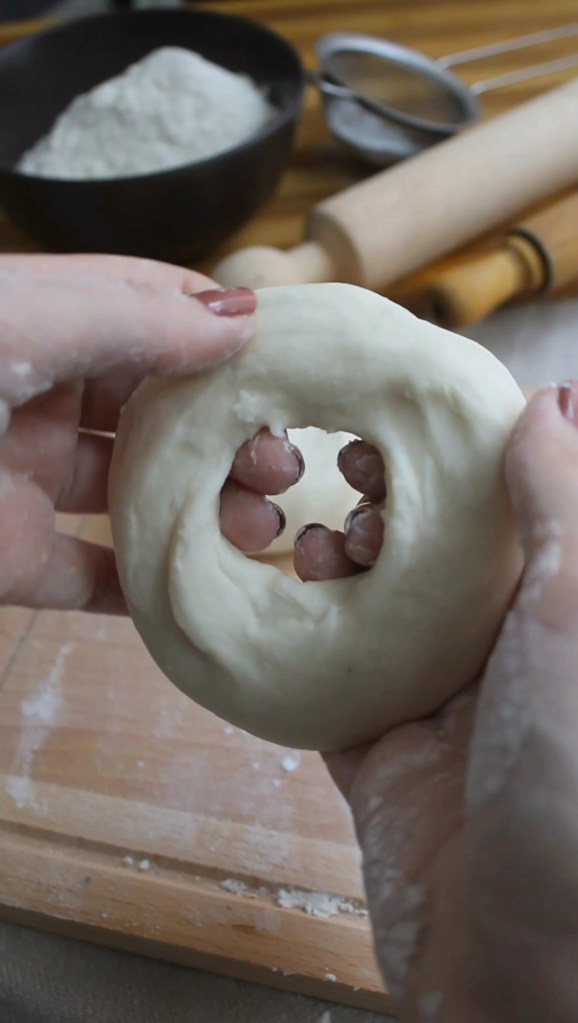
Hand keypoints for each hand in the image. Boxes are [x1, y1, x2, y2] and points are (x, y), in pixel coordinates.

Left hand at [0, 254, 300, 613]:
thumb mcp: (18, 322)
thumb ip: (129, 317)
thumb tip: (243, 318)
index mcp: (45, 324)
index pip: (151, 311)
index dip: (220, 330)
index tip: (290, 363)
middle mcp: (43, 399)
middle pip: (161, 410)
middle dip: (229, 432)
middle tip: (280, 465)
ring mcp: (28, 481)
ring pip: (139, 492)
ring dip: (206, 508)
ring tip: (256, 525)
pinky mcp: (11, 560)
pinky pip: (88, 576)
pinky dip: (145, 586)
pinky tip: (207, 584)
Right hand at [317, 385, 577, 1021]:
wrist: (533, 971)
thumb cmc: (576, 780)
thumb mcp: (576, 612)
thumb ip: (560, 502)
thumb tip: (546, 404)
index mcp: (558, 616)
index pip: (507, 515)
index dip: (454, 462)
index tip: (405, 423)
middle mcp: (507, 658)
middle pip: (432, 557)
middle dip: (388, 505)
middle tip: (349, 472)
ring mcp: (442, 710)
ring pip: (374, 611)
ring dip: (339, 563)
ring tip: (318, 536)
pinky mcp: (384, 760)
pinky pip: (327, 684)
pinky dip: (298, 636)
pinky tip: (285, 589)